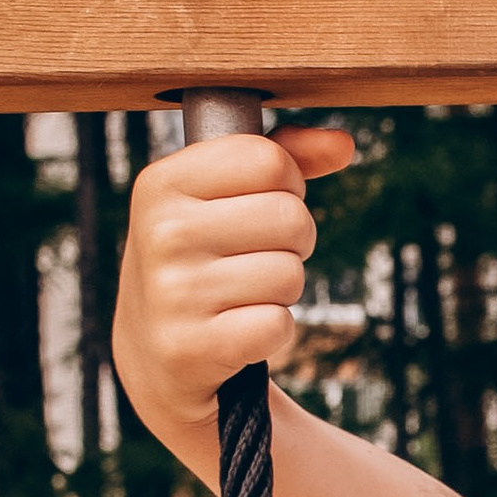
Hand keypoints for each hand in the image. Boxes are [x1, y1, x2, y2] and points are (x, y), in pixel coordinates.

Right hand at [113, 126, 356, 453]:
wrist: (154, 353)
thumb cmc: (201, 258)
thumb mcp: (220, 197)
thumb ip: (282, 157)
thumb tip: (342, 144)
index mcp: (162, 183)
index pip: (269, 160)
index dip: (284, 186)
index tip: (257, 206)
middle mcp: (161, 233)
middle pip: (290, 217)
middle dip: (292, 241)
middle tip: (254, 258)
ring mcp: (172, 293)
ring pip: (290, 274)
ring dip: (281, 288)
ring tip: (240, 294)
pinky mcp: (192, 348)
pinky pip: (278, 324)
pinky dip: (273, 330)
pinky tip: (237, 329)